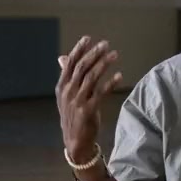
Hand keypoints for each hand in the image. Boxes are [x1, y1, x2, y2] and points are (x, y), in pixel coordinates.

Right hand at [55, 36, 123, 162]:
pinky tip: (119, 76)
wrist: (75, 141)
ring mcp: (77, 101)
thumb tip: (62, 57)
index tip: (88, 38)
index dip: (79, 50)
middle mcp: (68, 92)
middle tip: (105, 44)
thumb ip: (67, 76)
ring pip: (91, 77)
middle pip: (81, 68)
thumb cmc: (73, 116)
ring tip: (114, 55)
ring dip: (104, 64)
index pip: (70, 64)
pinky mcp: (88, 110)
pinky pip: (101, 93)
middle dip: (93, 54)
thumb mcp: (66, 96)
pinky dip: (110, 83)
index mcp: (61, 87)